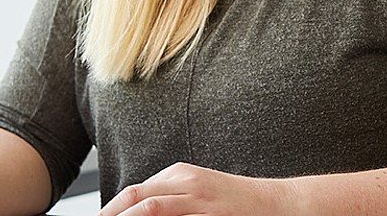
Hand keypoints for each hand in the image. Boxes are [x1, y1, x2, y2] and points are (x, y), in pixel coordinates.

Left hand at [98, 162, 297, 215]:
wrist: (275, 202)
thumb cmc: (234, 201)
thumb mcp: (198, 191)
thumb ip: (170, 197)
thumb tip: (137, 210)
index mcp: (179, 174)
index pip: (134, 193)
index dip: (112, 210)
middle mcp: (187, 183)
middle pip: (137, 198)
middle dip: (112, 215)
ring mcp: (200, 200)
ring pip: (151, 209)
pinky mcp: (212, 215)